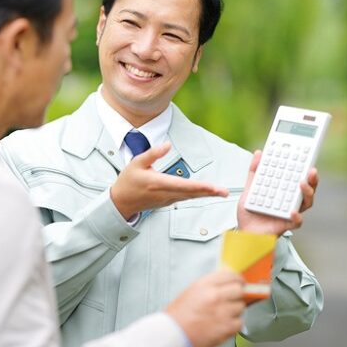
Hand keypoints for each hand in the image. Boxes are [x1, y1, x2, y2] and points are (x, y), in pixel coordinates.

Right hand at [110, 142, 228, 218]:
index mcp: (158, 183)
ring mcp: (167, 199)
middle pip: (191, 193)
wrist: (121, 202)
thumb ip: (153, 153)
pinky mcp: (168, 201)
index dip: (200, 187)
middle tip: (225, 192)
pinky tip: (206, 192)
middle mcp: (165, 193)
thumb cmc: (128, 181)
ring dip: (206, 194)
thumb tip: (167, 144)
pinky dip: (197, 195)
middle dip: (209, 192)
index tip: (213, 187)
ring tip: (220, 192)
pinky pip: (185, 198)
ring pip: (190, 197)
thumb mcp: (137, 162)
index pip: (184, 185)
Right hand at [165, 269, 245, 346]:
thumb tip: (226, 281)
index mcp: (205, 284)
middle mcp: (215, 296)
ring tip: (223, 315)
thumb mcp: (192, 290)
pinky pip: (240, 323)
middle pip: (239, 290)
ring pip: (241, 307)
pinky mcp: (226, 328)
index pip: (230, 275)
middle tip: (233, 299)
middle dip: (237, 295)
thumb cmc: (179, 314)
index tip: (239, 283)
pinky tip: (224, 325)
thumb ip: (210, 284)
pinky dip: (234, 324)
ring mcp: (222, 312)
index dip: (237, 279)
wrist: (173, 334)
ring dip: (235, 311)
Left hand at [236, 150, 318, 235]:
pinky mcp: (286, 225)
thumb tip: (259, 153)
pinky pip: (297, 221)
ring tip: (302, 184)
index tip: (307, 156)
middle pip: (308, 189)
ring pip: (307, 203)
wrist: (243, 233)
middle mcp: (290, 201)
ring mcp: (290, 213)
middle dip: (312, 179)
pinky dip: (297, 216)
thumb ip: (254, 172)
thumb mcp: (250, 189)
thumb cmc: (249, 214)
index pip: (298, 178)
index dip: (305, 168)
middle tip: (311, 170)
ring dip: (308, 193)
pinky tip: (292, 211)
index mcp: (284, 191)